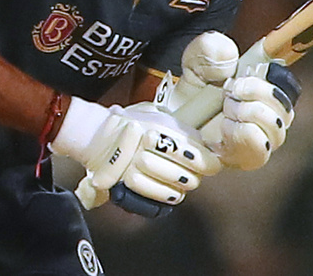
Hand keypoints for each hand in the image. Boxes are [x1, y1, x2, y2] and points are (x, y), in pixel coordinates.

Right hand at [50, 98, 219, 212]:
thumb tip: (205, 146)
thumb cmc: (134, 125)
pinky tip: (173, 194)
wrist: (100, 136)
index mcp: (156, 128)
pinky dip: (166, 197)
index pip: (190, 151)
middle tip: (197, 173)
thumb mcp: (159, 116)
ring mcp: (134, 167)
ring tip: (185, 183)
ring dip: (182, 188)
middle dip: (195, 176)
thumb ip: (181, 130)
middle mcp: (145, 148)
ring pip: (170, 187)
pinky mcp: (125, 183)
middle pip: (184, 173)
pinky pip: (152, 196)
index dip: (206, 161)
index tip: (212, 164)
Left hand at [162, 32, 300, 170]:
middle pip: (286, 112)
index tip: (248, 71)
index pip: (290, 89)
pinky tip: (225, 127)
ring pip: (277, 133)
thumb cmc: (192, 88)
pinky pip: (259, 151)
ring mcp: (258, 142)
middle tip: (230, 89)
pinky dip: (243, 134)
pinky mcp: (244, 160)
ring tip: (227, 107)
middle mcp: (267, 119)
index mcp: (265, 92)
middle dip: (259, 94)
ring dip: (250, 113)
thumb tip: (231, 57)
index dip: (276, 79)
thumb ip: (212, 48)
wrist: (171, 115)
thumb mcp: (196, 59)